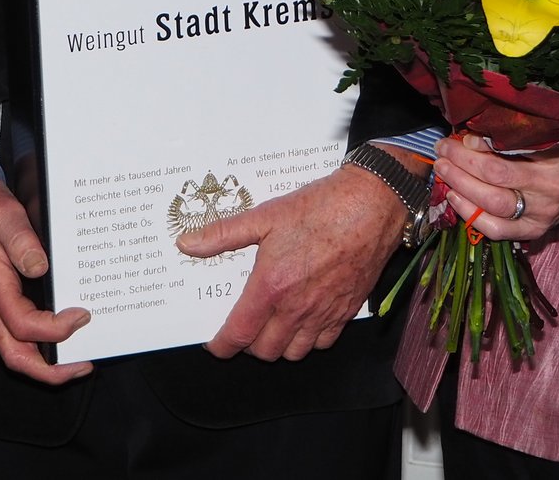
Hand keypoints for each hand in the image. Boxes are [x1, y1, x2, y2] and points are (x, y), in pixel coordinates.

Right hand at [0, 163, 92, 384]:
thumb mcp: (4, 215)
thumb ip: (22, 242)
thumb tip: (41, 268)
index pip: (24, 327)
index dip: (56, 330)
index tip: (82, 316)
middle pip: (16, 356)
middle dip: (50, 371)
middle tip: (83, 365)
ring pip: (15, 349)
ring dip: (46, 361)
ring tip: (78, 355)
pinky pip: (15, 333)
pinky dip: (39, 341)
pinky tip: (60, 330)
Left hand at [175, 165, 406, 361]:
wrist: (370, 205)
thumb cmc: (319, 208)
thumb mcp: (265, 216)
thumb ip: (223, 235)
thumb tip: (187, 244)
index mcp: (271, 286)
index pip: (239, 333)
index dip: (222, 346)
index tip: (214, 345)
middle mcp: (297, 308)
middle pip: (265, 351)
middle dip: (248, 345)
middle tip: (244, 326)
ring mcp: (324, 313)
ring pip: (294, 353)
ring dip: (278, 345)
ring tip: (271, 326)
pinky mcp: (347, 311)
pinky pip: (324, 343)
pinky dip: (309, 340)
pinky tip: (303, 320)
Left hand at [432, 134, 558, 240]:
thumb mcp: (550, 135)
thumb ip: (516, 134)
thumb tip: (472, 136)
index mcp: (557, 160)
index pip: (509, 155)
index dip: (478, 147)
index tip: (460, 137)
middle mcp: (549, 190)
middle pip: (495, 179)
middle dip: (461, 163)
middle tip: (442, 150)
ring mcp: (541, 215)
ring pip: (492, 206)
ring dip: (460, 187)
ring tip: (443, 171)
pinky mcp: (534, 232)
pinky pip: (497, 230)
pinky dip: (470, 215)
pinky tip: (454, 198)